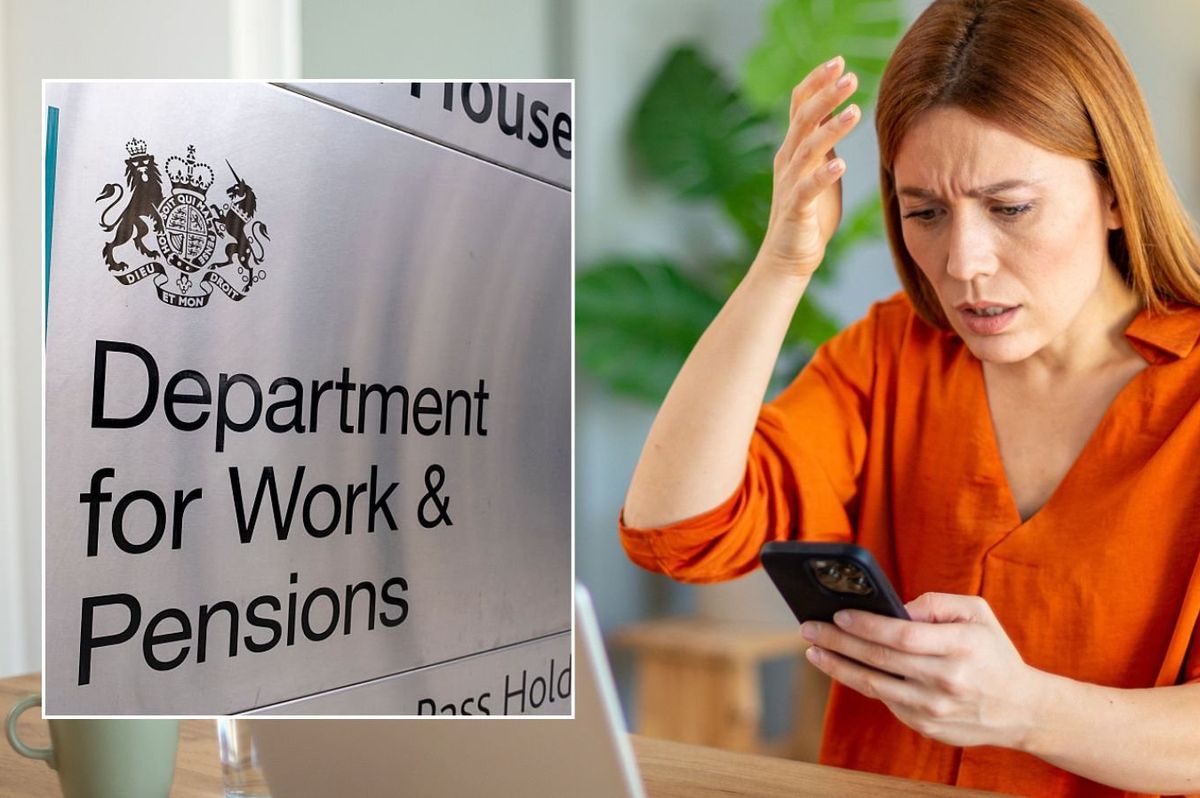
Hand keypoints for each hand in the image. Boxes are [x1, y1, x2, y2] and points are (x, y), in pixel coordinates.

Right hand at [757, 55, 860, 278]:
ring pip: (808, 149)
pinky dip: (824, 175)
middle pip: (803, 119)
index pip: (799, 105)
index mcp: (794, 149)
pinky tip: (842, 163)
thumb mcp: (819, 170)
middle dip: (825, 95)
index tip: (838, 61)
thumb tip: (839, 112)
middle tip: (849, 75)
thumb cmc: (809, 214)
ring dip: (831, 129)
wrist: (788, 257)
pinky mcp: (796, 208)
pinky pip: (808, 188)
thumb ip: (825, 144)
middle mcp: (788, 161)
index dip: (816, 82)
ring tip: (855, 112)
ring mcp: (790, 184)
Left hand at [800, 592, 1045, 748]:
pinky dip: (860, 682)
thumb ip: (935, 603)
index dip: (866, 625)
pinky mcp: (925, 726)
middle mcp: (946, 681)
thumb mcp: (977, 613)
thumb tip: (893, 607)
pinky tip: (842, 667)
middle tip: (809, 628)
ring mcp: (934, 709)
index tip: (838, 615)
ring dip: (838, 666)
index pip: (903, 635)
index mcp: (961, 647)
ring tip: (814, 650)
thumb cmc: (992, 652)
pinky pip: (884, 700)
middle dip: (837, 642)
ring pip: (874, 685)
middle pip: (880, 659)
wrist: (1020, 709)